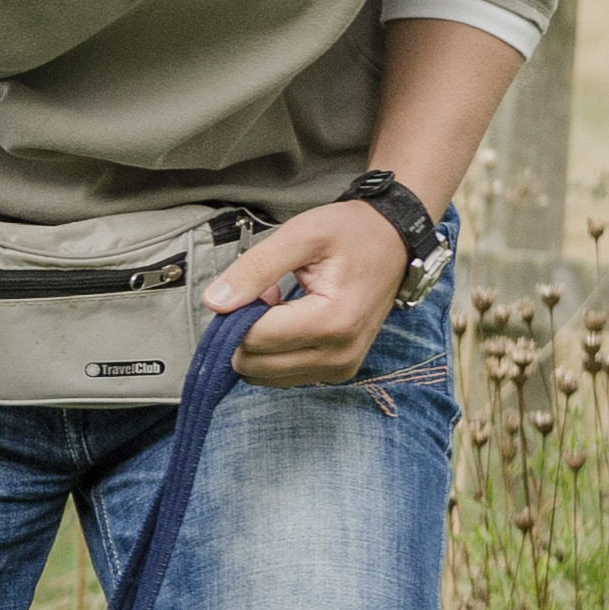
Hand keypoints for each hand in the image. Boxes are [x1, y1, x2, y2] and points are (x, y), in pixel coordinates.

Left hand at [208, 200, 407, 386]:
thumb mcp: (300, 235)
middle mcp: (339, 354)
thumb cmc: (351, 233)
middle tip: (269, 296)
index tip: (260, 287)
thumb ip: (254, 268)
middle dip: (246, 330)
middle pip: (255, 363)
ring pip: (263, 375)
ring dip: (260, 343)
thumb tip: (215, 302)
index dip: (239, 313)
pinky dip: (274, 352)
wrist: (393, 241)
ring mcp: (340, 368)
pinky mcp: (337, 372)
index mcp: (333, 321)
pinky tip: (291, 322)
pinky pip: (282, 375)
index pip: (254, 339)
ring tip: (283, 307)